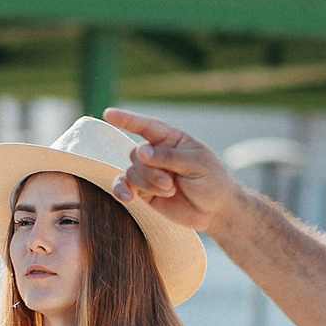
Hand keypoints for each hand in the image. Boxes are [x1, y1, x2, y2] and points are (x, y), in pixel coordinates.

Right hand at [104, 108, 243, 236]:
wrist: (216, 211)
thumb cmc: (212, 181)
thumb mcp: (196, 164)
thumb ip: (168, 157)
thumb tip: (141, 152)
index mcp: (172, 140)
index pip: (147, 127)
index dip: (127, 119)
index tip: (108, 114)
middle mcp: (157, 154)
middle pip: (137, 155)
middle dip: (151, 171)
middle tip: (171, 184)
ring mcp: (149, 174)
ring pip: (132, 172)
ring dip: (147, 183)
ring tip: (170, 191)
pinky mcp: (145, 192)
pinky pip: (124, 187)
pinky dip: (122, 191)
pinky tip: (127, 198)